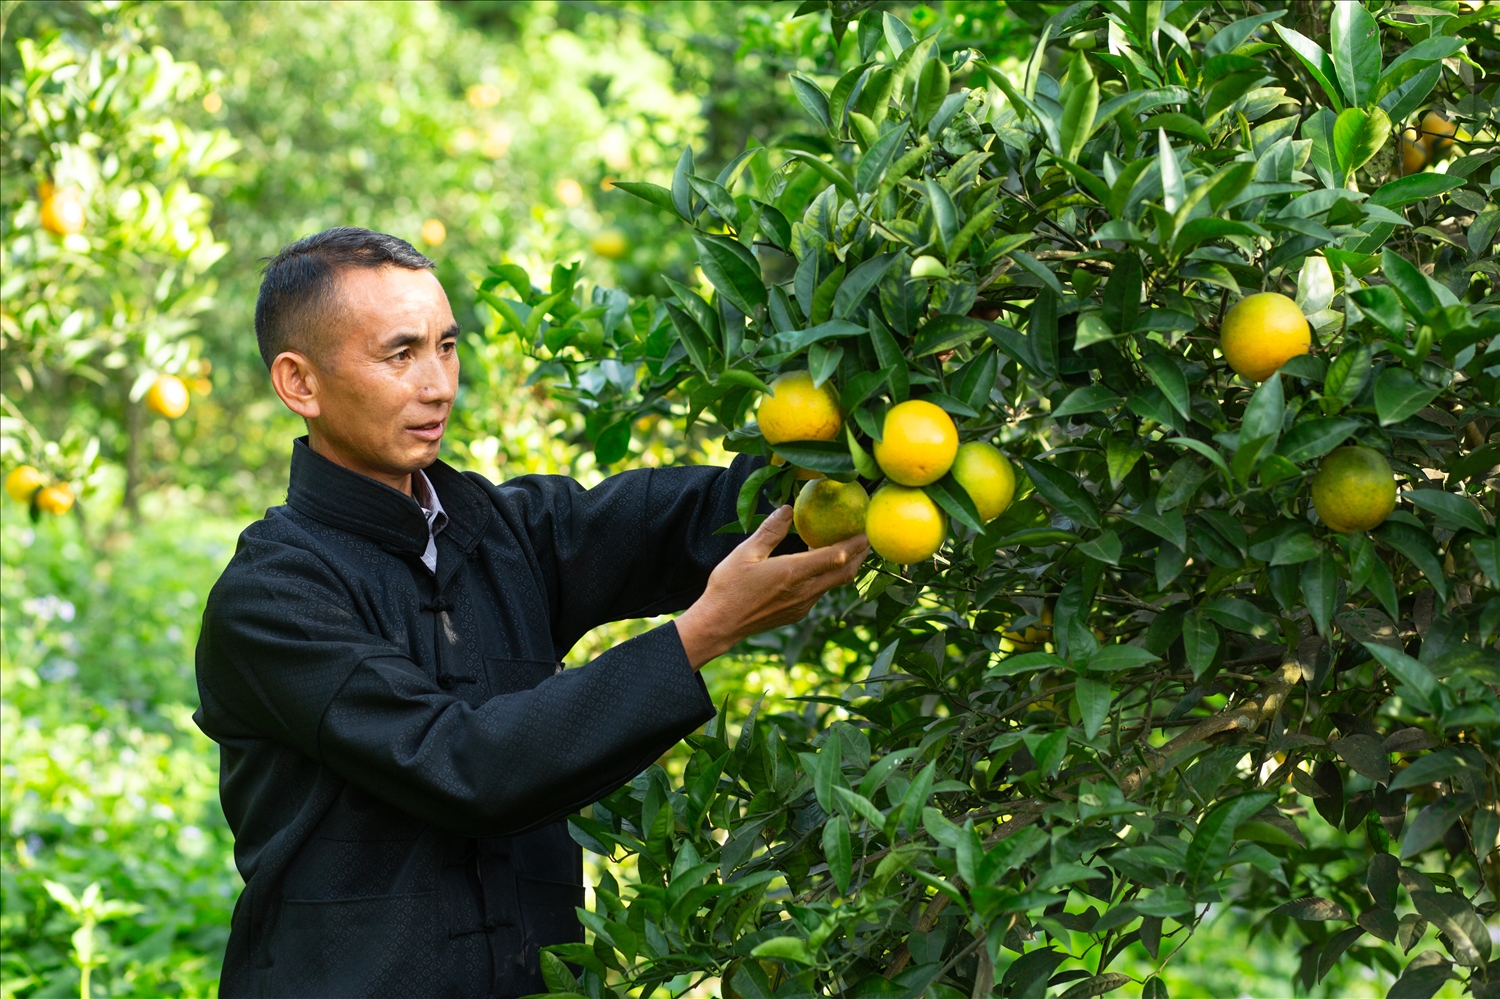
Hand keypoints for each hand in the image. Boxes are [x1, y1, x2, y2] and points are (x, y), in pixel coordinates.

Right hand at [675, 505, 869, 668]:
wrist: (720, 624)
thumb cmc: (729, 587)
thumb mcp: (746, 552)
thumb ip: (770, 531)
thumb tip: (788, 509)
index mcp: (793, 573)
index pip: (836, 556)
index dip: (855, 543)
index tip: (867, 529)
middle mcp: (804, 591)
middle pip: (845, 572)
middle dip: (860, 554)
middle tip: (867, 536)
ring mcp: (803, 605)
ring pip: (835, 583)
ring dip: (846, 566)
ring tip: (850, 548)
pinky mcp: (797, 613)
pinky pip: (821, 592)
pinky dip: (829, 576)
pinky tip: (820, 566)